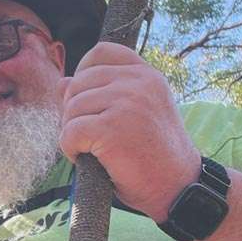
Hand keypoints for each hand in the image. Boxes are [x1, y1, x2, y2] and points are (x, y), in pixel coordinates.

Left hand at [58, 42, 199, 222]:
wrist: (180, 187)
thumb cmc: (154, 155)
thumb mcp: (133, 115)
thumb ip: (102, 94)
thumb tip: (61, 83)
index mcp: (147, 75)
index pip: (101, 52)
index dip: (83, 73)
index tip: (89, 102)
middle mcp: (139, 82)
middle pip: (78, 83)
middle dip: (74, 111)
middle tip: (89, 137)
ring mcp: (127, 102)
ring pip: (71, 108)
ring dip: (72, 133)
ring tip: (92, 149)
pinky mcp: (112, 128)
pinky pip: (70, 132)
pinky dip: (70, 149)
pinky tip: (86, 159)